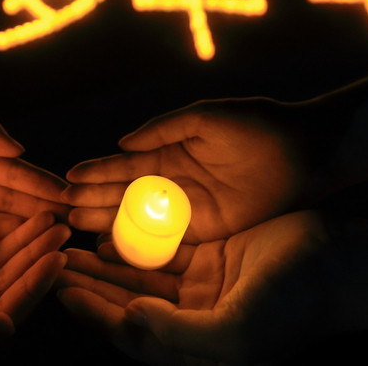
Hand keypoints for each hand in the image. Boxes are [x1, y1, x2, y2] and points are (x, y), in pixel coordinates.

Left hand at [57, 211, 333, 365]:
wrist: (345, 264)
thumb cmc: (297, 302)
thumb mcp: (238, 332)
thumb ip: (180, 335)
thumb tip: (129, 322)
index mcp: (200, 350)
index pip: (133, 335)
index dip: (94, 314)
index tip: (61, 287)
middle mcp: (197, 322)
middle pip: (130, 305)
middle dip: (92, 285)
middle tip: (56, 260)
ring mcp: (206, 290)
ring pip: (144, 277)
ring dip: (109, 264)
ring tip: (73, 245)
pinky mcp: (216, 259)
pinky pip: (168, 252)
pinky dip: (140, 243)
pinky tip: (113, 230)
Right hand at [65, 98, 324, 242]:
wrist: (306, 151)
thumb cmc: (257, 125)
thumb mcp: (206, 117)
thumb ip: (164, 128)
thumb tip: (121, 142)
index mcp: (171, 151)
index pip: (125, 165)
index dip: (97, 172)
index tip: (68, 179)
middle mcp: (173, 183)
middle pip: (125, 195)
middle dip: (93, 201)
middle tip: (61, 210)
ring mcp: (189, 209)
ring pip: (139, 220)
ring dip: (108, 223)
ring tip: (76, 228)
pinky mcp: (209, 231)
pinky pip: (168, 240)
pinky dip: (141, 246)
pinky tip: (113, 249)